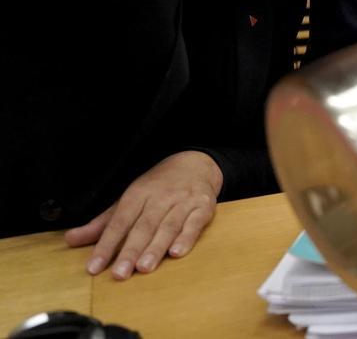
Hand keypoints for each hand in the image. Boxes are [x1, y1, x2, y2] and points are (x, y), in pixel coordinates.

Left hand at [64, 151, 221, 279]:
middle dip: (131, 251)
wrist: (195, 164)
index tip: (94, 267)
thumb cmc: (158, 187)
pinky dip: (187, 238)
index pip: (119, 222)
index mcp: (138, 194)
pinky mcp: (204, 206)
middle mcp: (160, 197)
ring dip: (156, 247)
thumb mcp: (128, 199)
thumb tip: (70, 239)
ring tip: (144, 268)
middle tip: (120, 273)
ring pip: (168, 226)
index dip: (106, 245)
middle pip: (143, 226)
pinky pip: (195, 223)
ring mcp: (183, 201)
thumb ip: (102, 223)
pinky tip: (177, 252)